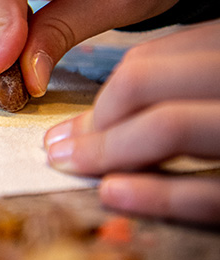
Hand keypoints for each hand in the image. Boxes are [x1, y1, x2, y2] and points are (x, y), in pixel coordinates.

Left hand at [43, 21, 219, 225]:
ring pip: (173, 128)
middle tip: (57, 152)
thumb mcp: (219, 72)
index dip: (99, 101)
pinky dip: (160, 193)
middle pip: (148, 87)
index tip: (66, 128)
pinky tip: (116, 193)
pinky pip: (214, 189)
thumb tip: (94, 125)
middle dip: (93, 125)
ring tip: (76, 169)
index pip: (147, 65)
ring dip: (112, 153)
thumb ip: (179, 83)